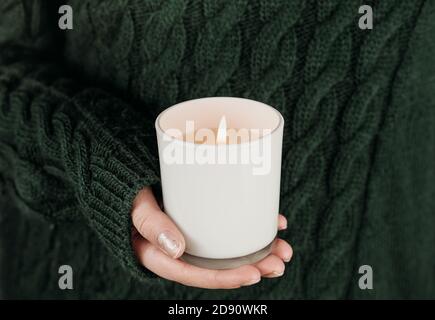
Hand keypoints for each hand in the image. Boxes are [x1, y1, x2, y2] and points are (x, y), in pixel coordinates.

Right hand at [131, 187, 292, 288]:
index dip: (226, 278)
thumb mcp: (135, 205)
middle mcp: (181, 249)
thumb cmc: (129, 188)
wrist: (126, 171)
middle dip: (253, 267)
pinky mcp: (202, 218)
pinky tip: (273, 223)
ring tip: (284, 248)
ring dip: (258, 251)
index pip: (197, 274)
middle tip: (279, 261)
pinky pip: (228, 228)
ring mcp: (193, 234)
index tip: (254, 274)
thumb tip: (176, 250)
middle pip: (218, 266)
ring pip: (228, 250)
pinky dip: (252, 227)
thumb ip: (150, 224)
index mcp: (162, 255)